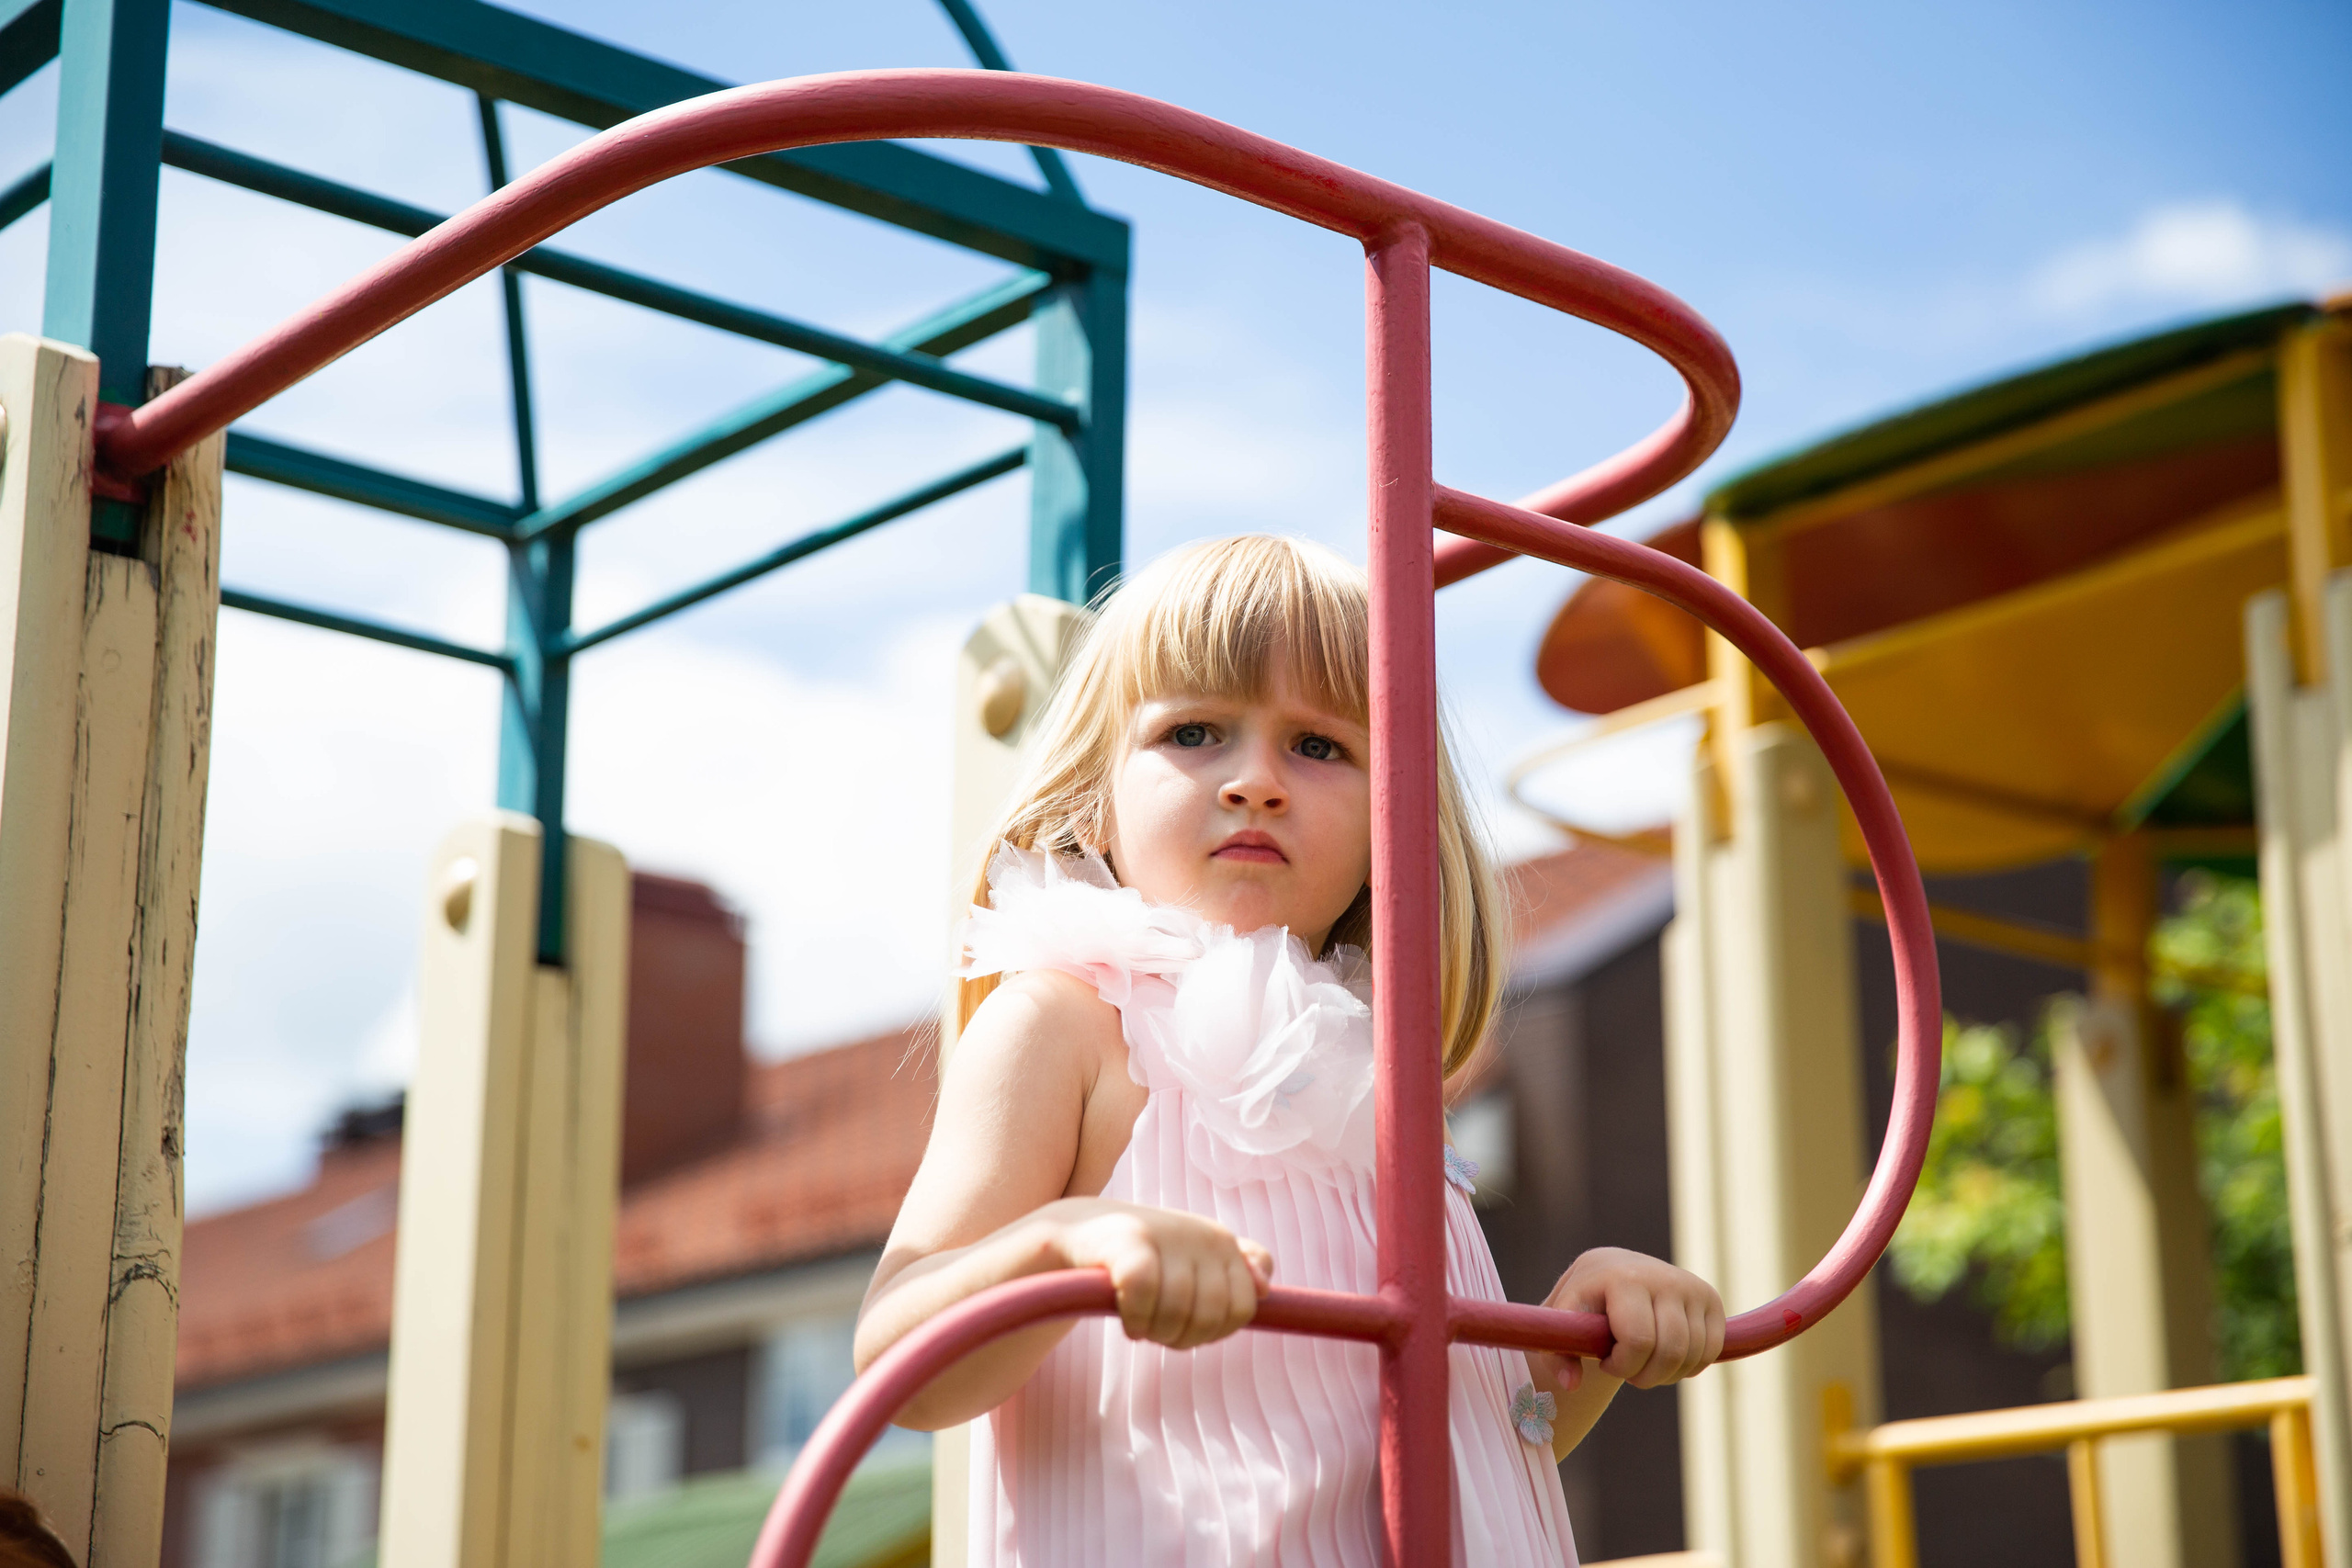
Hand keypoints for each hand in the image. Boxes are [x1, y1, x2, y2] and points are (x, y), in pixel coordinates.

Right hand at [1049, 1199, 1273, 1349]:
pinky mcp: (1129, 1241)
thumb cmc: (1145, 1257)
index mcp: (1223, 1243)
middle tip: (1159, 1329)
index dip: (1215, 1330)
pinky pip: (1143, 1296)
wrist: (1081, 1231)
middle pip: (1211, 1315)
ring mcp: (1167, 1234)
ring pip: (1177, 1311)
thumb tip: (1264, 1288)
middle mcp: (1202, 1234)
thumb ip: (1240, 1274)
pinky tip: (1126, 1319)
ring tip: (1141, 1324)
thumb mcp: (1196, 1264)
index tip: (1188, 1325)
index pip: (1243, 1307)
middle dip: (1184, 1336)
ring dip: (1156, 1332)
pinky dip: (1134, 1319)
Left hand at [1539, 1247, 1723, 1392]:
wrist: (1613, 1270)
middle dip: (1645, 1376)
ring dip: (1667, 1374)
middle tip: (1628, 1371)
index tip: (1606, 1361)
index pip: (1639, 1340)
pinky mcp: (1710, 1297)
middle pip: (1670, 1352)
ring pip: (1692, 1355)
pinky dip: (1689, 1366)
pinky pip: (1711, 1350)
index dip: (1622, 1365)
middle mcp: (1662, 1277)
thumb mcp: (1562, 1323)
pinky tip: (1666, 1357)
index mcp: (1623, 1278)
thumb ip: (1558, 1354)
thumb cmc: (1585, 1303)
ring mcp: (1690, 1286)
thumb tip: (1572, 1385)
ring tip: (1643, 1362)